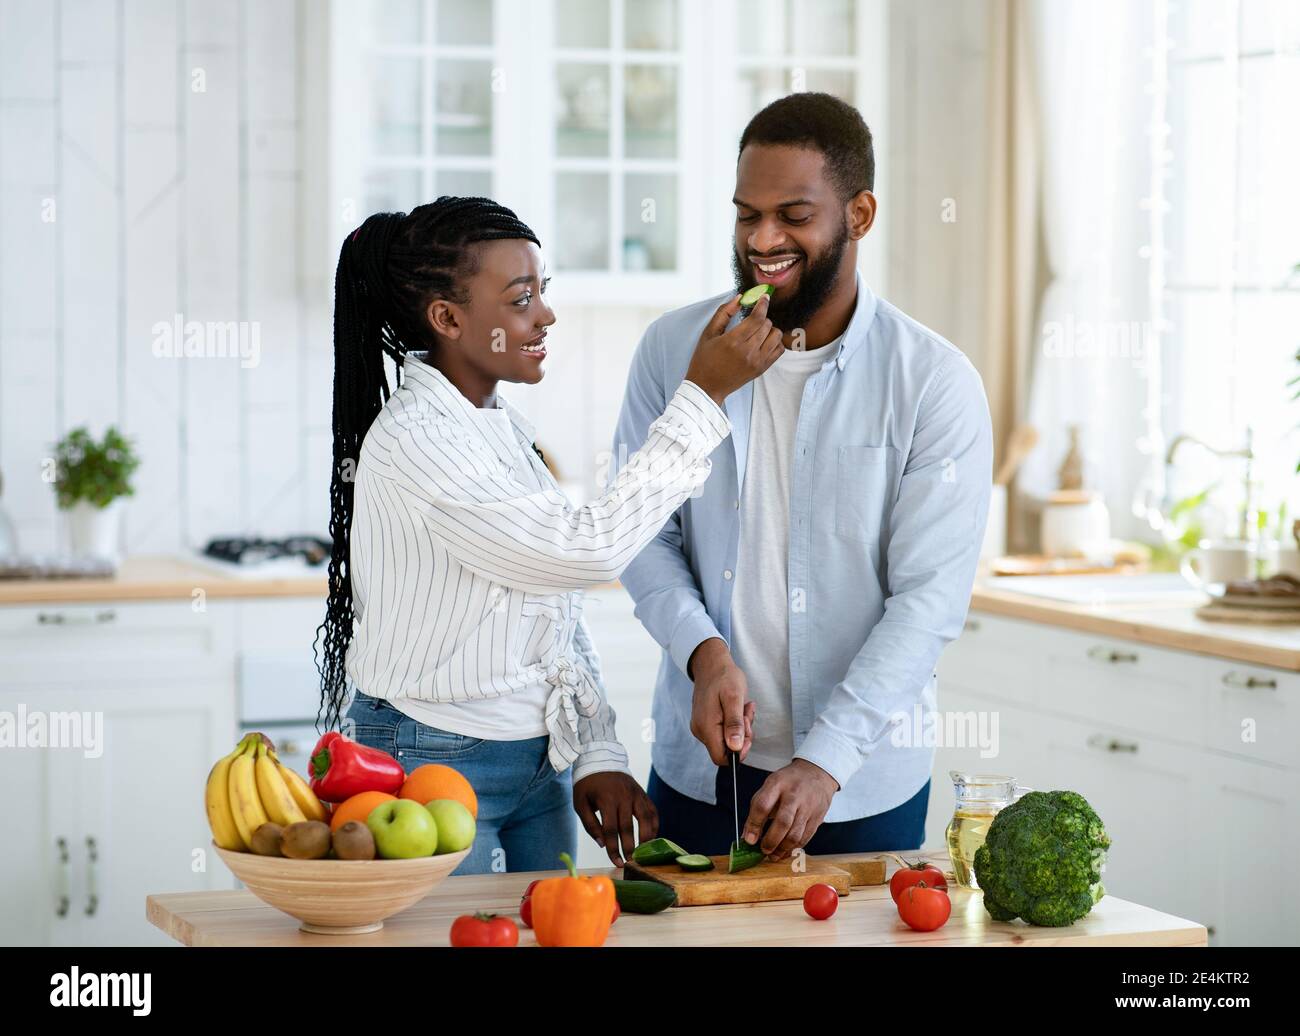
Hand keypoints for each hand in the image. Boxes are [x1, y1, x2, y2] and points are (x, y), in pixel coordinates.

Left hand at [573, 771, 658, 866]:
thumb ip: (590, 824)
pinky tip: (652, 837)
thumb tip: (603, 844)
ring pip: (645, 819)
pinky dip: (654, 824)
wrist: (600, 760)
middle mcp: (623, 797)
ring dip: (646, 838)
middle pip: (628, 827)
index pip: (610, 830)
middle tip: (631, 863)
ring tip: (644, 853)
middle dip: (630, 848)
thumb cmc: (588, 785)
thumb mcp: (580, 803)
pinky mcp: (642, 793)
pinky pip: (652, 810)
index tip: (617, 862)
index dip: (614, 849)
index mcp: (606, 800)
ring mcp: (635, 794)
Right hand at [684, 293, 784, 406]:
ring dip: (769, 329)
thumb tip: (739, 298)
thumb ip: (724, 313)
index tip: (764, 298)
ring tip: (757, 331)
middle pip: (767, 325)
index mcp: (733, 341)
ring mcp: (757, 362)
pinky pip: (778, 350)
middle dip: (761, 317)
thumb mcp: (709, 333)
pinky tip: (763, 341)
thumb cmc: (704, 360)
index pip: (757, 318)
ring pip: (776, 336)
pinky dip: (774, 342)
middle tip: (752, 319)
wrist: (707, 387)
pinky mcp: (762, 369)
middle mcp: (748, 352)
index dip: (763, 304)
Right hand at [688, 638, 754, 765]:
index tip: (747, 732)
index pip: (721, 758)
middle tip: (747, 714)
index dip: (738, 752)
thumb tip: (735, 748)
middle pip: (725, 750)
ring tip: (744, 706)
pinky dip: (734, 722)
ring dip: (740, 727)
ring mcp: (701, 727)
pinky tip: (738, 707)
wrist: (710, 663)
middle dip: (742, 736)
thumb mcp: (734, 697)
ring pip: (725, 741)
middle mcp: (700, 730)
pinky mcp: (705, 722)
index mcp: (706, 727)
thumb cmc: (724, 677)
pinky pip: (722, 731)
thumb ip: (734, 723)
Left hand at [741, 759, 839, 860]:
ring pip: (795, 834)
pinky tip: (785, 851)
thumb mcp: (770, 786)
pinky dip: (793, 848)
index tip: (749, 839)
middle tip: (763, 850)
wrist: (816, 773)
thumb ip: (757, 808)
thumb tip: (748, 835)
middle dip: (771, 841)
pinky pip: (805, 838)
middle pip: (782, 823)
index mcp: (777, 784)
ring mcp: (808, 807)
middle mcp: (794, 795)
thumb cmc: (789, 782)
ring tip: (773, 855)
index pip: (763, 805)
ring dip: (782, 849)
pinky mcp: (817, 818)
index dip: (754, 825)